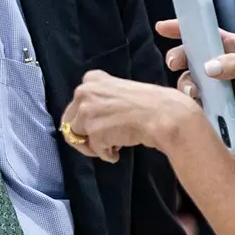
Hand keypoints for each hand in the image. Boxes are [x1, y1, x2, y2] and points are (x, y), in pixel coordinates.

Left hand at [60, 69, 207, 163]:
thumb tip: (87, 119)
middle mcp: (84, 92)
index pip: (76, 104)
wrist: (163, 114)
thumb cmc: (149, 104)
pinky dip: (106, 155)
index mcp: (91, 79)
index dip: (85, 119)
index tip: (99, 125)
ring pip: (77, 138)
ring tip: (112, 146)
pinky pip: (94, 151)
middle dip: (85, 135)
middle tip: (102, 142)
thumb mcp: (119, 89)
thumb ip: (101, 98)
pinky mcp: (94, 131)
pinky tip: (118, 151)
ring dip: (94, 146)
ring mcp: (87, 112)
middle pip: (70, 122)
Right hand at [157, 19, 234, 136]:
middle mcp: (222, 63)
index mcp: (232, 48)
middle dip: (179, 58)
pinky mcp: (217, 104)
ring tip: (192, 92)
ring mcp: (218, 84)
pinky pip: (197, 100)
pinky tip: (196, 104)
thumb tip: (208, 67)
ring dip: (186, 84)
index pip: (204, 32)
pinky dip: (192, 102)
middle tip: (175, 64)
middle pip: (191, 56)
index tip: (162, 27)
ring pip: (191, 79)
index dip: (183, 27)